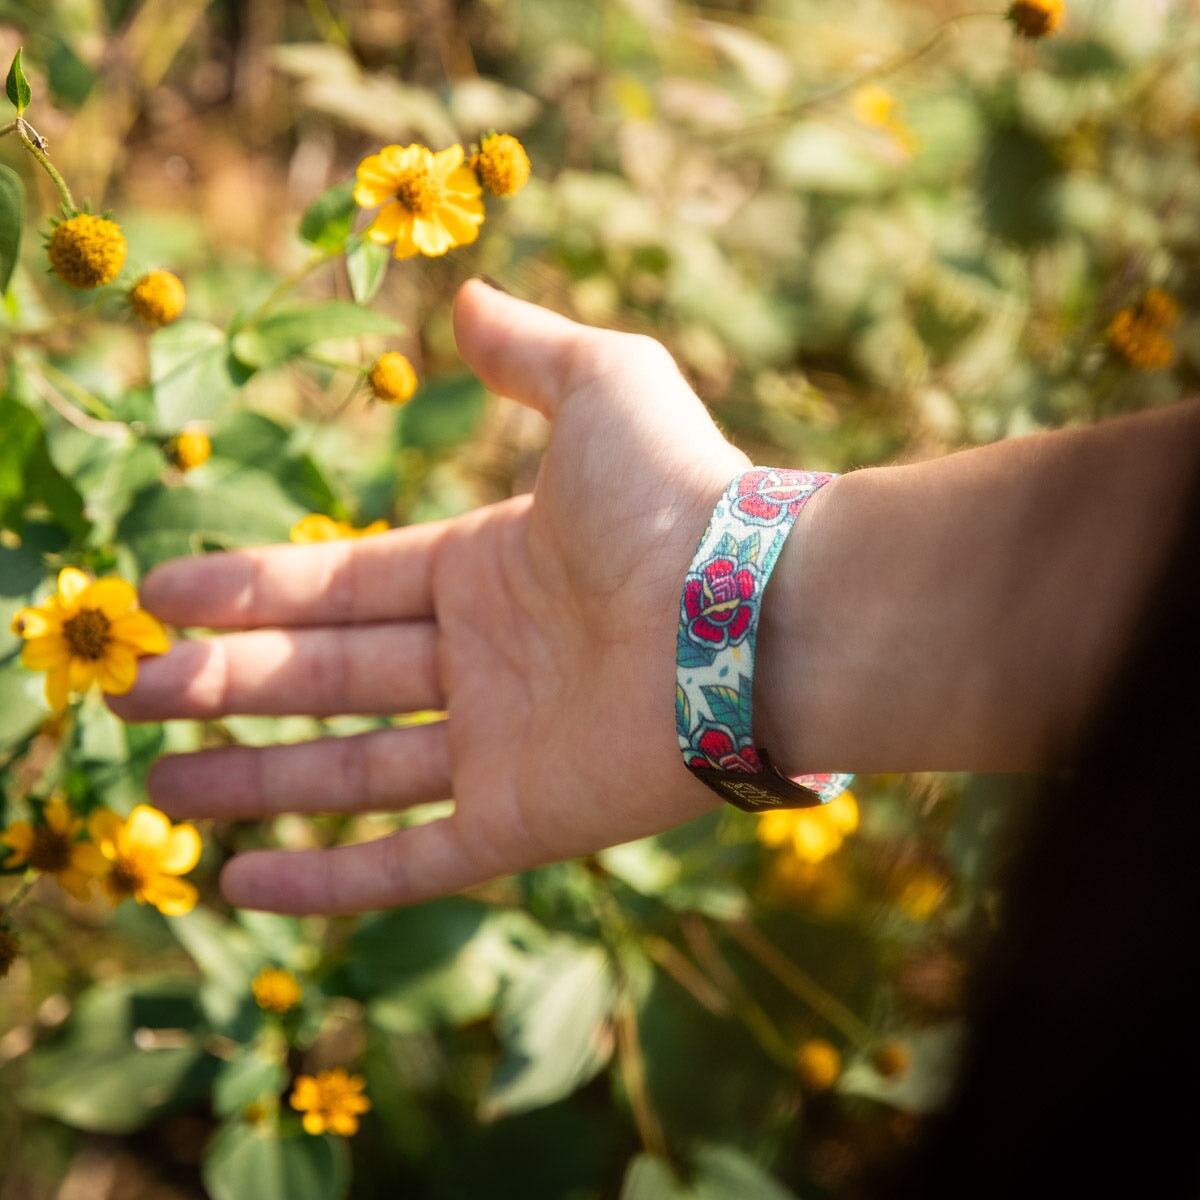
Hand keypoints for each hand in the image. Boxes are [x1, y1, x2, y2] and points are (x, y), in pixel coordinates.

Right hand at [112, 279, 749, 912]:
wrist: (755, 612)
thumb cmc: (676, 497)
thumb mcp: (599, 384)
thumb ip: (528, 349)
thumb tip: (466, 302)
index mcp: (486, 569)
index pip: (343, 585)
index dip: (252, 590)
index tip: (162, 597)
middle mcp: (486, 659)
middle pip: (331, 676)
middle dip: (229, 683)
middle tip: (130, 688)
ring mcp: (502, 747)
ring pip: (354, 771)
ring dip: (255, 777)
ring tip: (160, 782)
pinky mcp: (524, 821)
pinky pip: (410, 859)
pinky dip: (330, 878)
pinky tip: (243, 881)